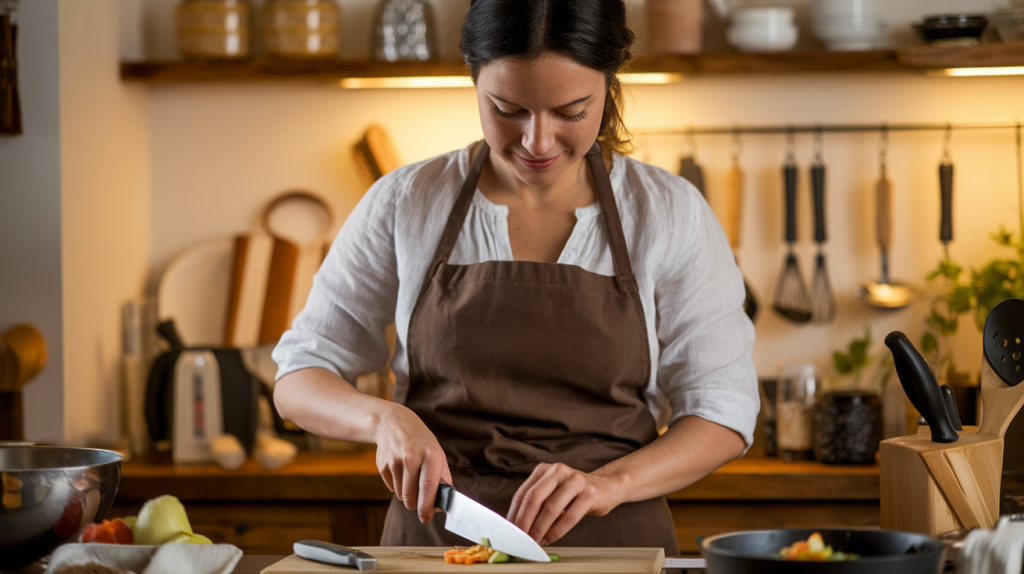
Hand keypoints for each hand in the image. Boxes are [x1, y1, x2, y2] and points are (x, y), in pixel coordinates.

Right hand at [374, 404, 452, 524]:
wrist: (393, 423)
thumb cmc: (421, 442)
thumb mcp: (437, 453)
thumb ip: (442, 478)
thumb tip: (442, 503)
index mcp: (430, 455)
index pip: (428, 486)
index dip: (427, 506)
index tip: (426, 518)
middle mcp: (411, 457)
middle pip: (411, 496)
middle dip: (416, 506)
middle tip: (421, 504)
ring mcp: (395, 461)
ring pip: (401, 495)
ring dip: (407, 495)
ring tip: (411, 478)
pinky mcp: (382, 465)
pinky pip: (391, 488)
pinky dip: (397, 487)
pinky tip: (400, 471)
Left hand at [506, 463, 621, 545]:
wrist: (607, 487)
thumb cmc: (575, 494)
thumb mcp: (553, 492)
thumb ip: (537, 503)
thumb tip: (516, 526)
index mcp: (545, 470)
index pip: (523, 494)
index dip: (514, 514)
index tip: (509, 532)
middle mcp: (558, 471)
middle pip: (534, 499)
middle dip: (524, 523)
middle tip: (520, 539)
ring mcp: (575, 480)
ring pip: (551, 509)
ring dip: (540, 529)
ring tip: (535, 542)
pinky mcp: (590, 493)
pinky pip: (569, 517)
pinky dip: (557, 531)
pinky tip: (550, 539)